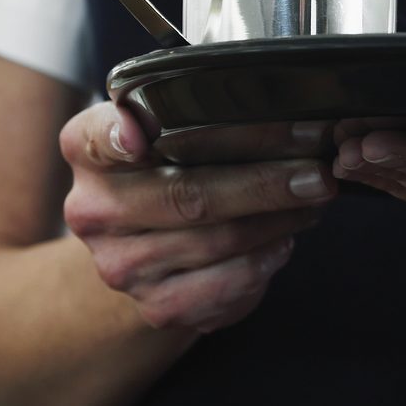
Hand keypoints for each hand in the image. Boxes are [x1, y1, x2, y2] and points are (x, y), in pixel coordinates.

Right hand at [61, 102, 335, 332]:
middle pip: (187, 194)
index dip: (117, 136)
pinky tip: (286, 239)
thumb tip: (271, 99)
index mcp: (87, 150)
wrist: (142, 251)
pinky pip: (228, 284)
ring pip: (219, 240)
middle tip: (318, 169)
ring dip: (279, 218)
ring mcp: (122, 265)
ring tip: (314, 196)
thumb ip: (181, 108)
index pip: (97, 138)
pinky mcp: (156, 306)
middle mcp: (93, 210)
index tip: (138, 135)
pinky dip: (267, 259)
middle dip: (264, 181)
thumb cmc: (165, 171)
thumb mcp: (157, 128)